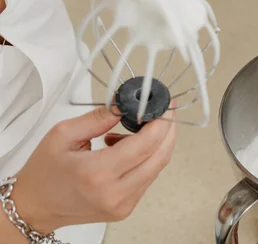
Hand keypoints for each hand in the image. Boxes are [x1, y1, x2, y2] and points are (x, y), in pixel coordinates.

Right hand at [11, 107, 176, 232]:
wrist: (33, 207)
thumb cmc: (43, 172)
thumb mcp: (63, 134)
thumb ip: (99, 117)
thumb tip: (126, 104)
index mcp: (97, 174)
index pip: (145, 145)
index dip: (161, 122)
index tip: (164, 106)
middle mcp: (114, 193)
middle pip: (160, 157)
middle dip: (168, 131)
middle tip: (164, 112)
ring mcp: (122, 205)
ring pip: (156, 168)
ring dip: (156, 144)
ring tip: (137, 129)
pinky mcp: (125, 209)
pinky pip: (147, 178)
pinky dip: (146, 159)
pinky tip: (129, 148)